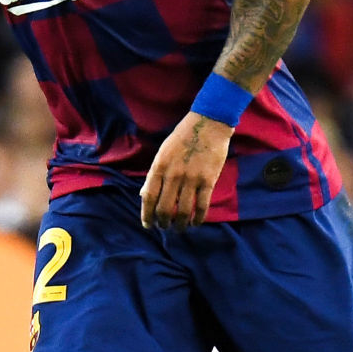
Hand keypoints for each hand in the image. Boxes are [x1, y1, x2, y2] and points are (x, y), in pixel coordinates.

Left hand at [139, 112, 231, 228]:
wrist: (208, 124)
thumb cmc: (183, 138)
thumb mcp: (163, 152)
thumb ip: (154, 174)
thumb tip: (144, 195)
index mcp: (159, 167)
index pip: (148, 197)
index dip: (146, 215)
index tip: (148, 225)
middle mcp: (173, 175)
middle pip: (164, 208)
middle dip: (163, 223)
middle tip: (165, 227)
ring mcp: (191, 179)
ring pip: (183, 211)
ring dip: (179, 224)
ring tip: (179, 228)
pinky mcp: (208, 180)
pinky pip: (202, 206)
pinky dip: (198, 218)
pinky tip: (195, 223)